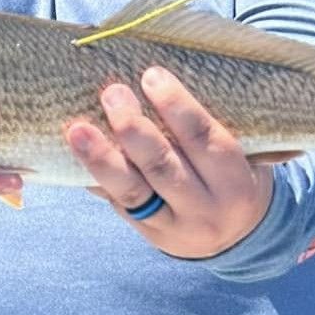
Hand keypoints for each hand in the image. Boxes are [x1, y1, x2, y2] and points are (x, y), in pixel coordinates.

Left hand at [66, 66, 273, 258]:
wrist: (238, 238)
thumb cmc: (233, 175)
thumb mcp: (241, 155)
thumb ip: (206, 127)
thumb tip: (153, 82)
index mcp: (235, 183)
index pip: (203, 139)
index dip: (176, 106)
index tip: (151, 76)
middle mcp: (205, 210)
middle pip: (163, 166)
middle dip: (133, 128)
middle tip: (112, 93)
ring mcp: (174, 228)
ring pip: (132, 192)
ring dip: (102, 158)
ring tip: (77, 130)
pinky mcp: (148, 234)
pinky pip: (117, 204)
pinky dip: (96, 177)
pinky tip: (73, 156)